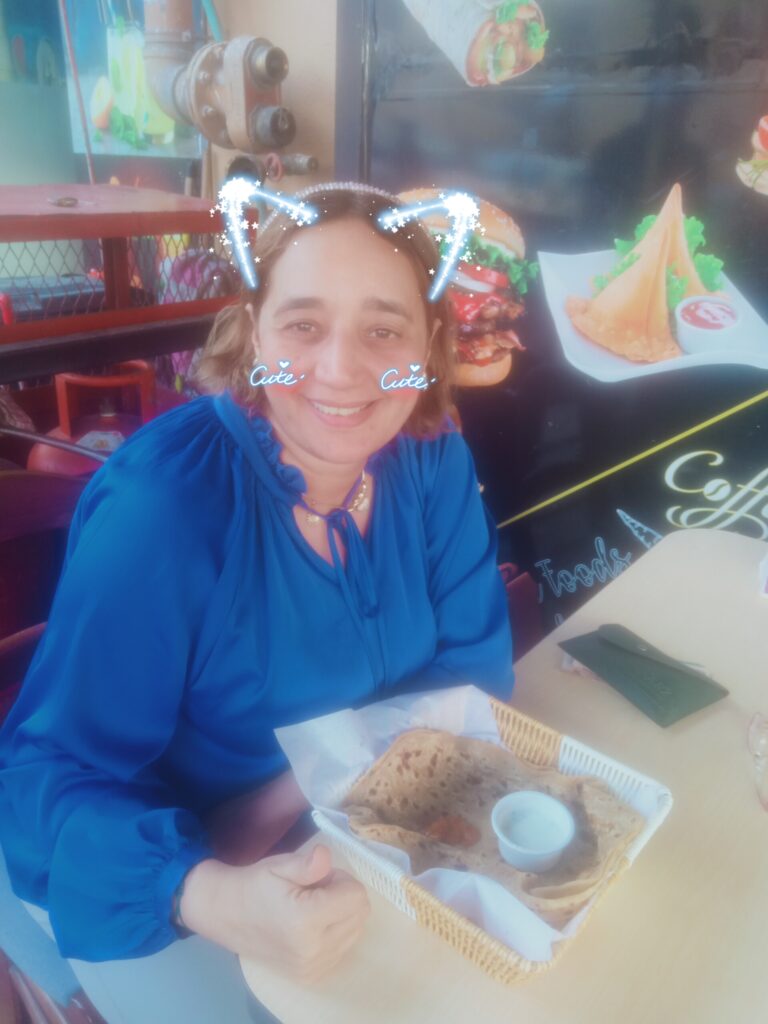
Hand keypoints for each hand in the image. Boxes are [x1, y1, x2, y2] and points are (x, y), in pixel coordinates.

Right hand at [180, 845, 369, 983]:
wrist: (226, 915)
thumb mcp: (280, 865)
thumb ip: (308, 863)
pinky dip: (335, 933)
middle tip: (315, 890)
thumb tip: (326, 857)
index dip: (341, 879)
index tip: (319, 878)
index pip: (356, 896)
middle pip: (360, 915)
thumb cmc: (255, 885)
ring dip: (341, 915)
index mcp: (305, 919)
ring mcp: (312, 967)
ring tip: (311, 908)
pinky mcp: (311, 976)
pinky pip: (343, 949)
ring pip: (355, 932)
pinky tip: (311, 926)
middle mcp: (312, 949)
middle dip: (343, 896)